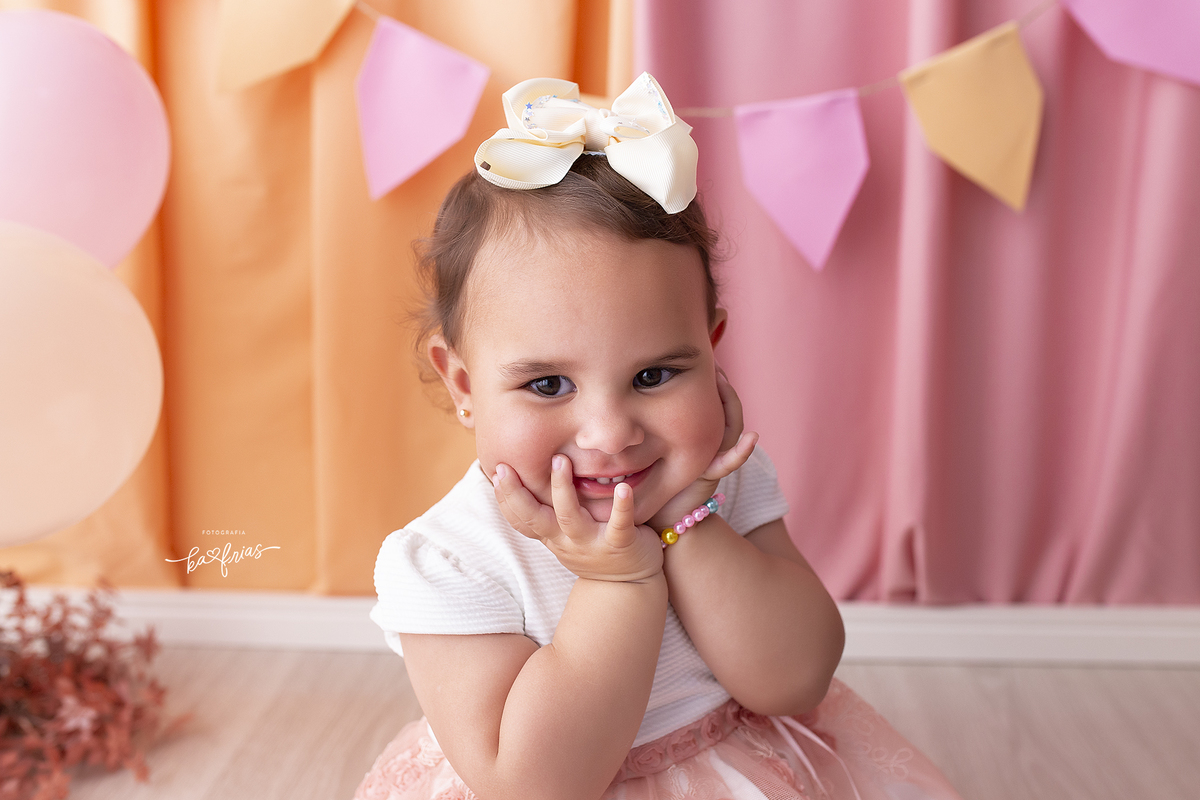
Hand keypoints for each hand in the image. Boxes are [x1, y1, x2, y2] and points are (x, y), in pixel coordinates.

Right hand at [492, 455, 664, 581]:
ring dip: (562, 489)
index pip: (521, 519)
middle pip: (534, 518)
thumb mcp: (567, 535)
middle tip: (506, 467)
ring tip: (561, 461)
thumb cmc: (597, 549)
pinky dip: (622, 507)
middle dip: (518, 494)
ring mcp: (592, 544)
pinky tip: (623, 488)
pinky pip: (619, 525)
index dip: (505, 498)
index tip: (496, 470)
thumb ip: (552, 512)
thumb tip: (533, 477)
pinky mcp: (620, 545)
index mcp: (553, 536)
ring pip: (570, 518)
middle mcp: (566, 541)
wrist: (631, 586)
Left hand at [648, 368, 758, 530]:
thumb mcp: (639, 440)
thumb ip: (637, 418)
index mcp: (696, 434)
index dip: (713, 383)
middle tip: (716, 367)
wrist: (654, 514)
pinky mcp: (710, 475)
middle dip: (724, 389)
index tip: (706, 363)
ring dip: (731, 406)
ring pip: (731, 429)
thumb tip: (622, 385)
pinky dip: (741, 452)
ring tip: (723, 383)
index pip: (712, 402)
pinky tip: (752, 439)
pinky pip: (729, 462)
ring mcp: (713, 458)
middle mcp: (709, 444)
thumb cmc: (642, 476)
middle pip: (727, 411)